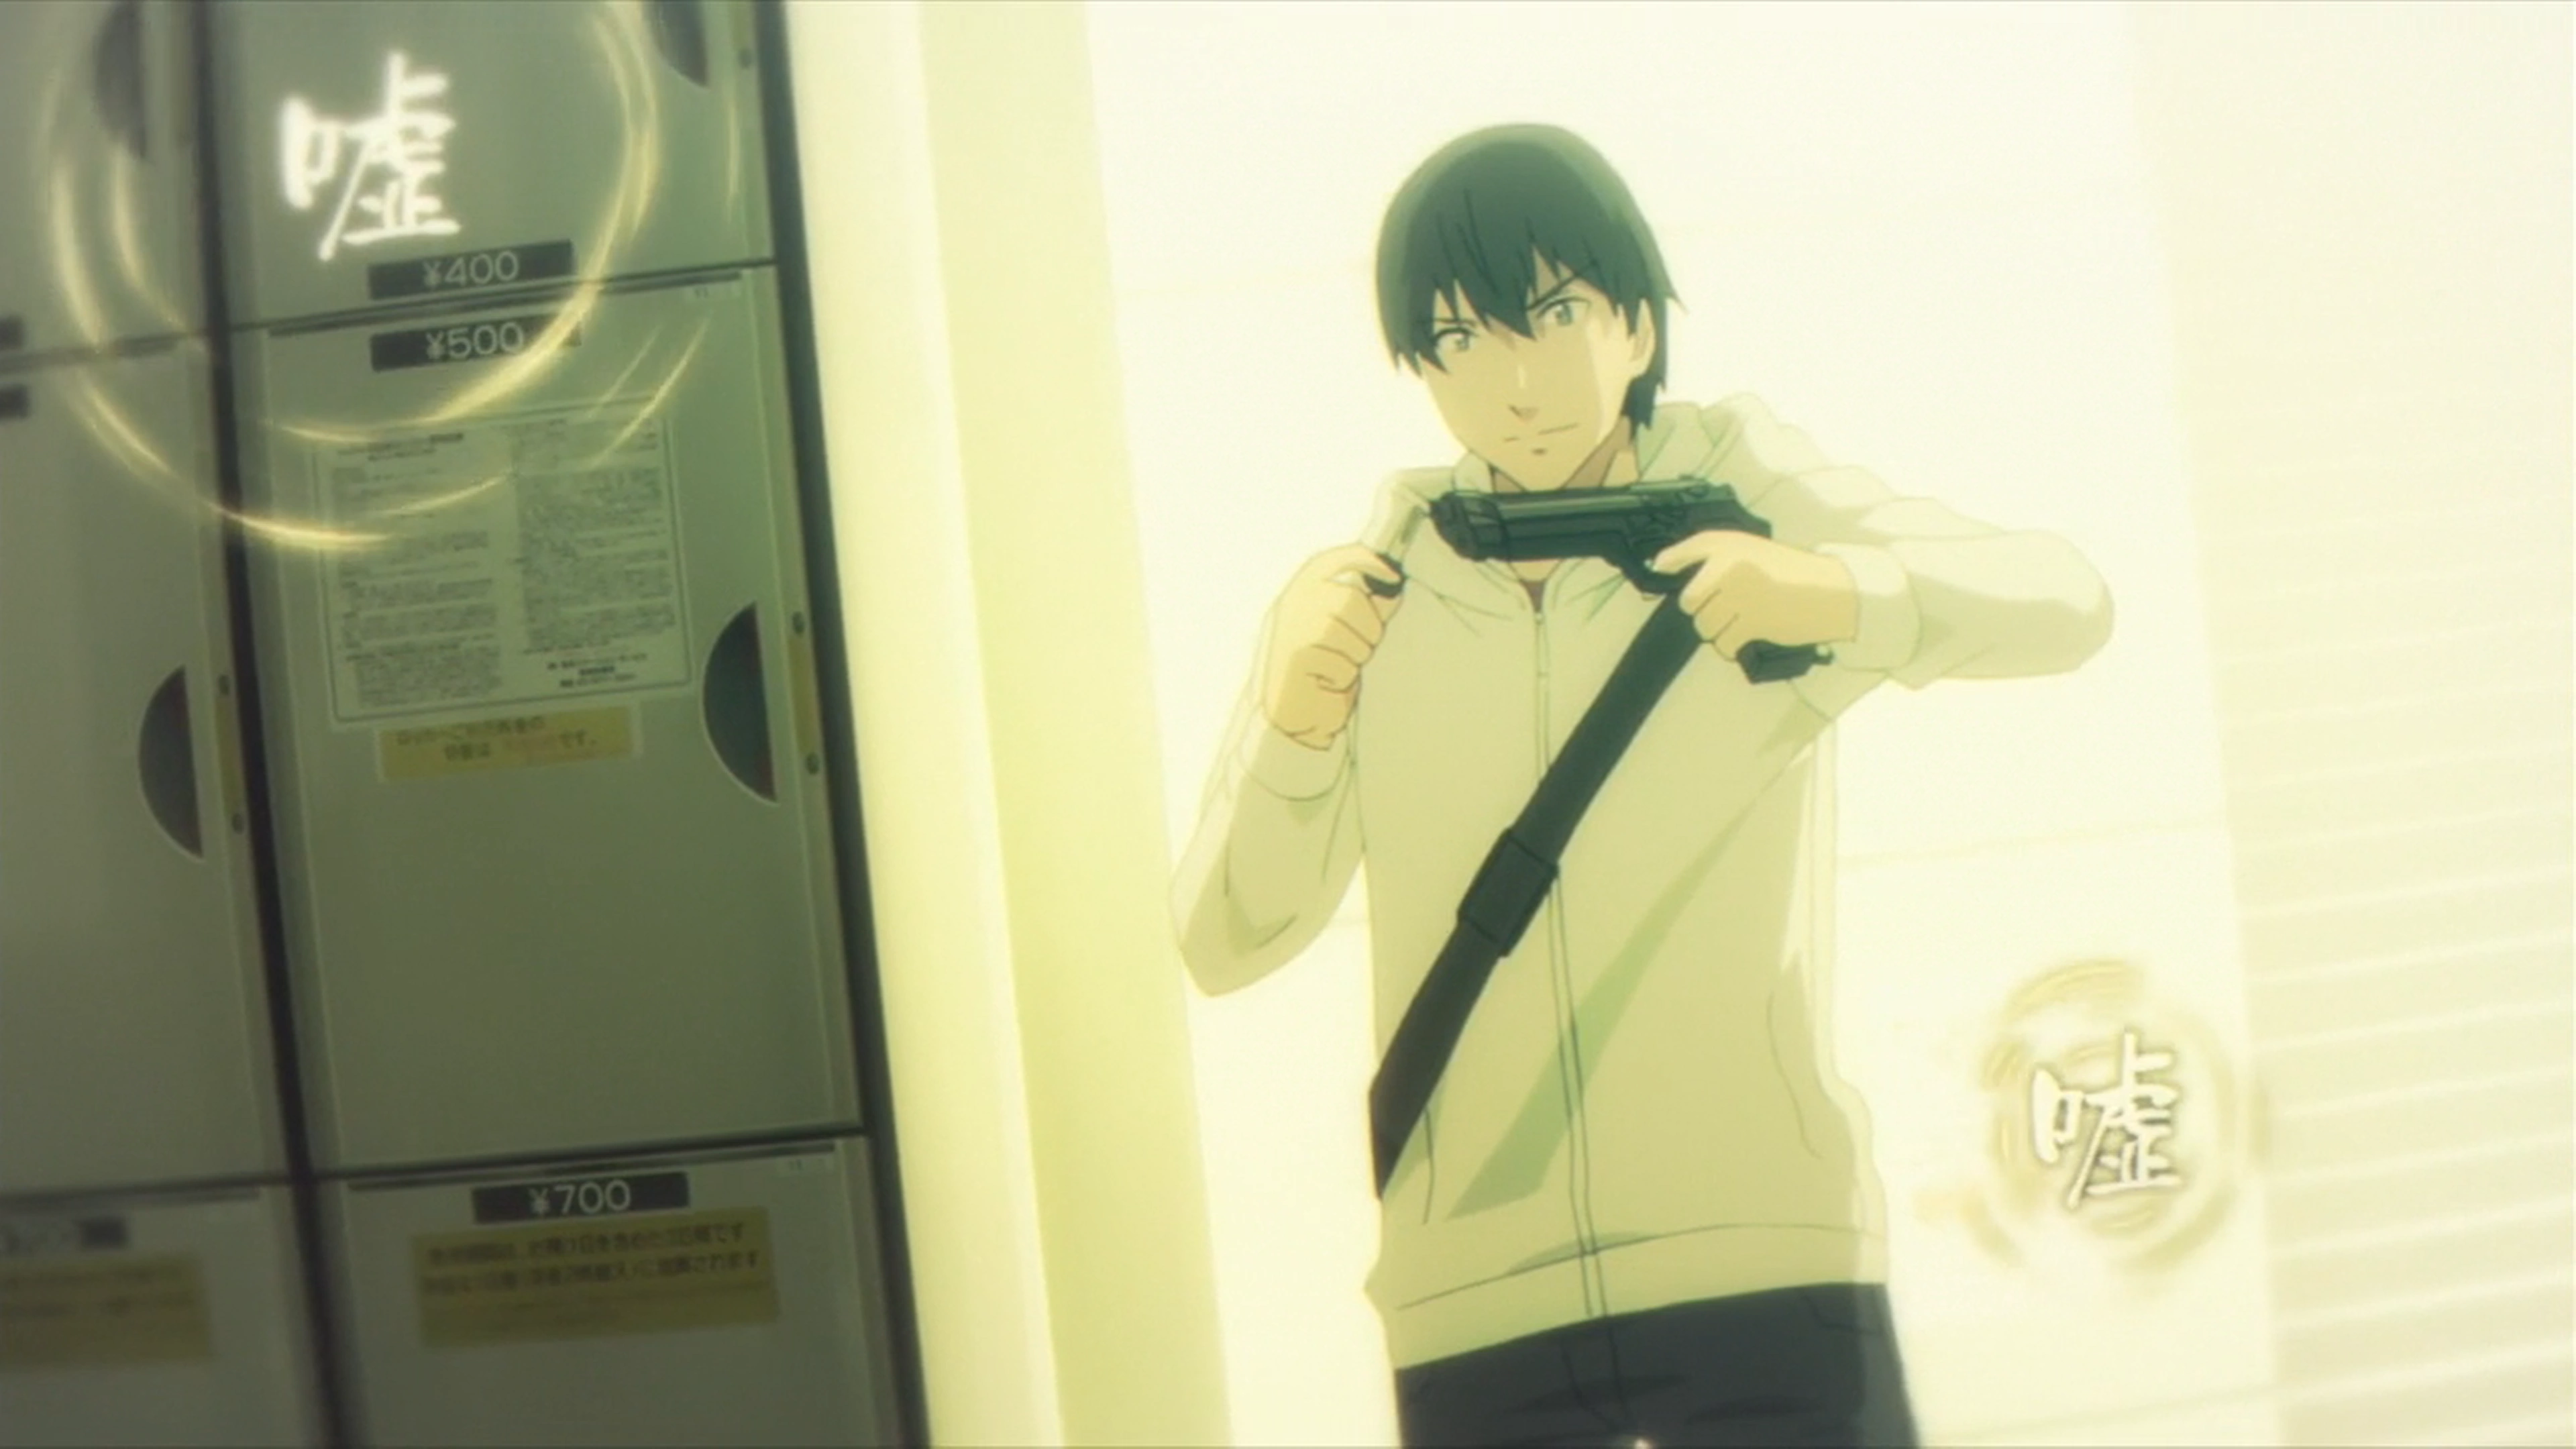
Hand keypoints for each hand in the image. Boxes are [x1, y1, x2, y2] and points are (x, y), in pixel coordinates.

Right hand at [1259, 545, 1403, 748]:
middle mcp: (1292, 606)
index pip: (1330, 561)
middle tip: (1362, 649)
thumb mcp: (1343, 633)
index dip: (1364, 560)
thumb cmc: (1321, 671)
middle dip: (1368, 627)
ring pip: (1347, 632)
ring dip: (1355, 656)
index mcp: (1301, 593)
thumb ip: (1364, 609)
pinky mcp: (1296, 659)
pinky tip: (1327, 685)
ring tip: (1340, 669)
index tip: (1393, 574)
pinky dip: (1342, 679)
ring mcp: (1291, 630)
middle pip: (1349, 598)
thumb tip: (1391, 589)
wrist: (1292, 715)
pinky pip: (1340, 664)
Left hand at [1649, 530, 1858, 659]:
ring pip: (1704, 626)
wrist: (1831, 591)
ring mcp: (1741, 593)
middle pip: (1690, 602)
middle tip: (1726, 610)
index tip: (1658, 566)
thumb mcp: (1753, 552)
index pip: (1690, 549)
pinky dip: (1731, 646)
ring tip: (1741, 622)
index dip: (1670, 560)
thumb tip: (1665, 566)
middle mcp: (1731, 566)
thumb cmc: (1791, 574)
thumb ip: (1717, 559)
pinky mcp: (1752, 620)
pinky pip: (1723, 644)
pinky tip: (1746, 636)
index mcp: (1732, 545)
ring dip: (1719, 631)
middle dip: (1703, 612)